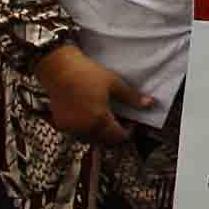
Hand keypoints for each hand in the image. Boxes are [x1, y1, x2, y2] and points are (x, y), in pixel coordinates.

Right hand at [34, 44, 154, 144]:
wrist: (59, 68)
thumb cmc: (86, 73)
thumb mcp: (114, 83)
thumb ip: (132, 97)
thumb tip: (150, 104)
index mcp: (99, 120)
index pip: (118, 137)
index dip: (128, 131)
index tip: (131, 121)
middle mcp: (84, 128)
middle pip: (105, 140)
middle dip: (114, 132)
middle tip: (119, 117)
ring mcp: (70, 128)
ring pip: (90, 138)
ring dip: (99, 132)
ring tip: (104, 115)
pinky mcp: (60, 124)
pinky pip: (77, 132)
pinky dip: (85, 128)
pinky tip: (88, 114)